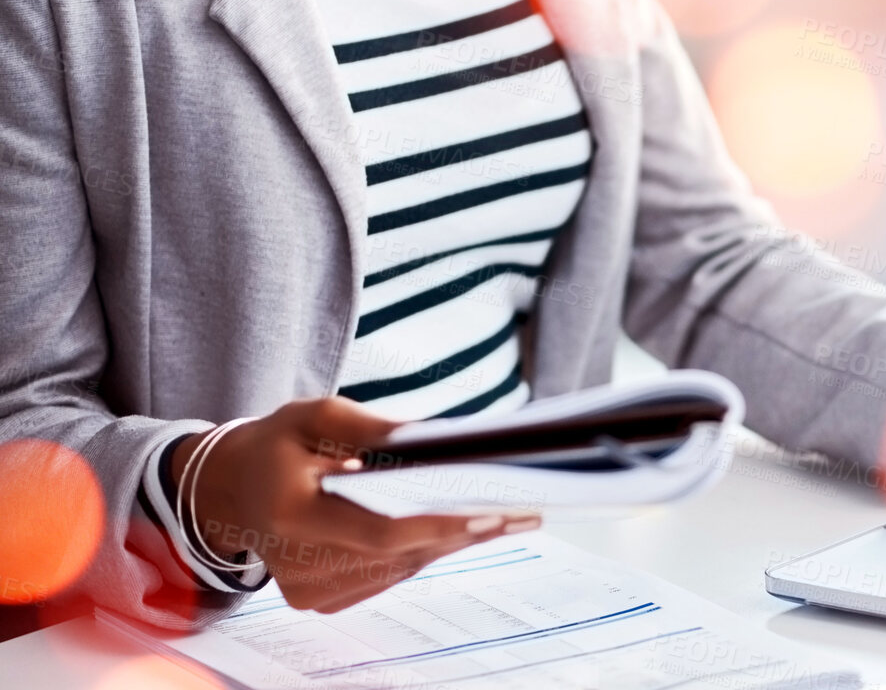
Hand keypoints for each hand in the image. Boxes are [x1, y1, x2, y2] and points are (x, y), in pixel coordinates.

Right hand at [169, 397, 539, 611]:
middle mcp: (298, 566)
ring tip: (513, 516)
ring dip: (457, 540)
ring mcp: (310, 591)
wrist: (229, 489)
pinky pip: (392, 573)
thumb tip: (429, 440)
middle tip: (526, 508)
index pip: (380, 530)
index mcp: (289, 518)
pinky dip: (429, 549)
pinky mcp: (323, 600)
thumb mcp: (314, 415)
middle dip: (466, 528)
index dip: (440, 522)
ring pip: (404, 566)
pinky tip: (469, 527)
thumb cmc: (277, 444)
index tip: (492, 509)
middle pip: (402, 553)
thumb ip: (369, 427)